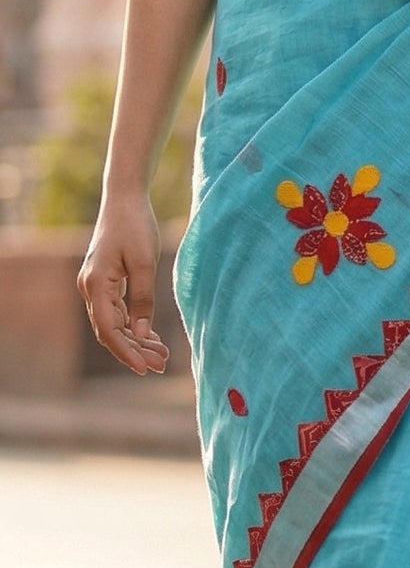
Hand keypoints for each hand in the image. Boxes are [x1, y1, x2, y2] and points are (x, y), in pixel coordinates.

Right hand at [78, 195, 171, 376]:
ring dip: (136, 341)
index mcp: (96, 284)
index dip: (126, 352)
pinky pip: (116, 312)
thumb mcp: (145, 263)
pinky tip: (152, 337)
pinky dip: (133, 326)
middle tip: (162, 365)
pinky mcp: (104, 282)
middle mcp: (90, 289)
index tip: (145, 368)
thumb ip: (143, 299)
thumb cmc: (136, 226)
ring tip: (162, 355)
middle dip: (134, 350)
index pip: (108, 330)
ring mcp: (95, 286)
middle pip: (110, 331)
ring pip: (114, 324)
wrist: (125, 199)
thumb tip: (141, 334)